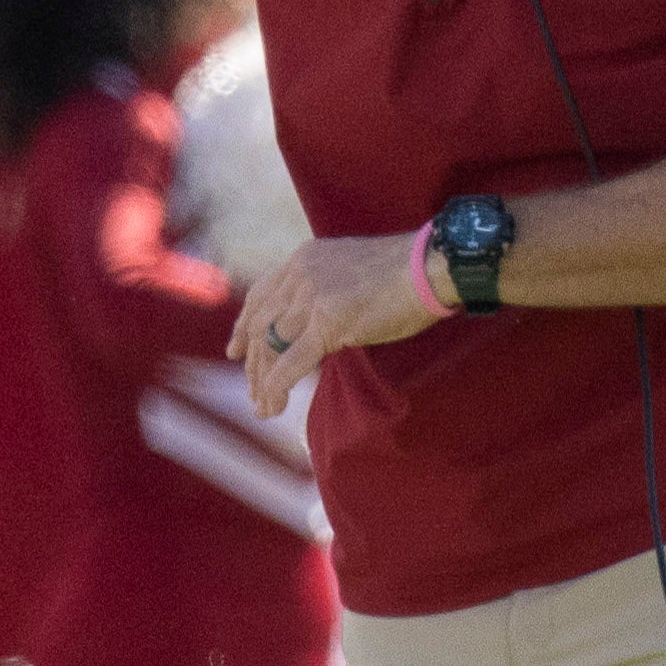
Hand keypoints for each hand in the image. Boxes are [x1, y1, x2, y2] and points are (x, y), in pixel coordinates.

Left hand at [231, 232, 440, 420]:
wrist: (430, 266)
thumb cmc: (406, 273)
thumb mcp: (351, 273)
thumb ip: (326, 291)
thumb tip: (315, 326)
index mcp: (304, 258)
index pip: (262, 295)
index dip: (243, 326)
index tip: (235, 351)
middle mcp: (301, 274)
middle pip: (261, 323)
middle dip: (252, 362)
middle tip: (252, 390)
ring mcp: (312, 297)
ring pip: (271, 345)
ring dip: (263, 380)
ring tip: (264, 406)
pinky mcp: (327, 321)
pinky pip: (291, 361)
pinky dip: (277, 386)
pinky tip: (273, 405)